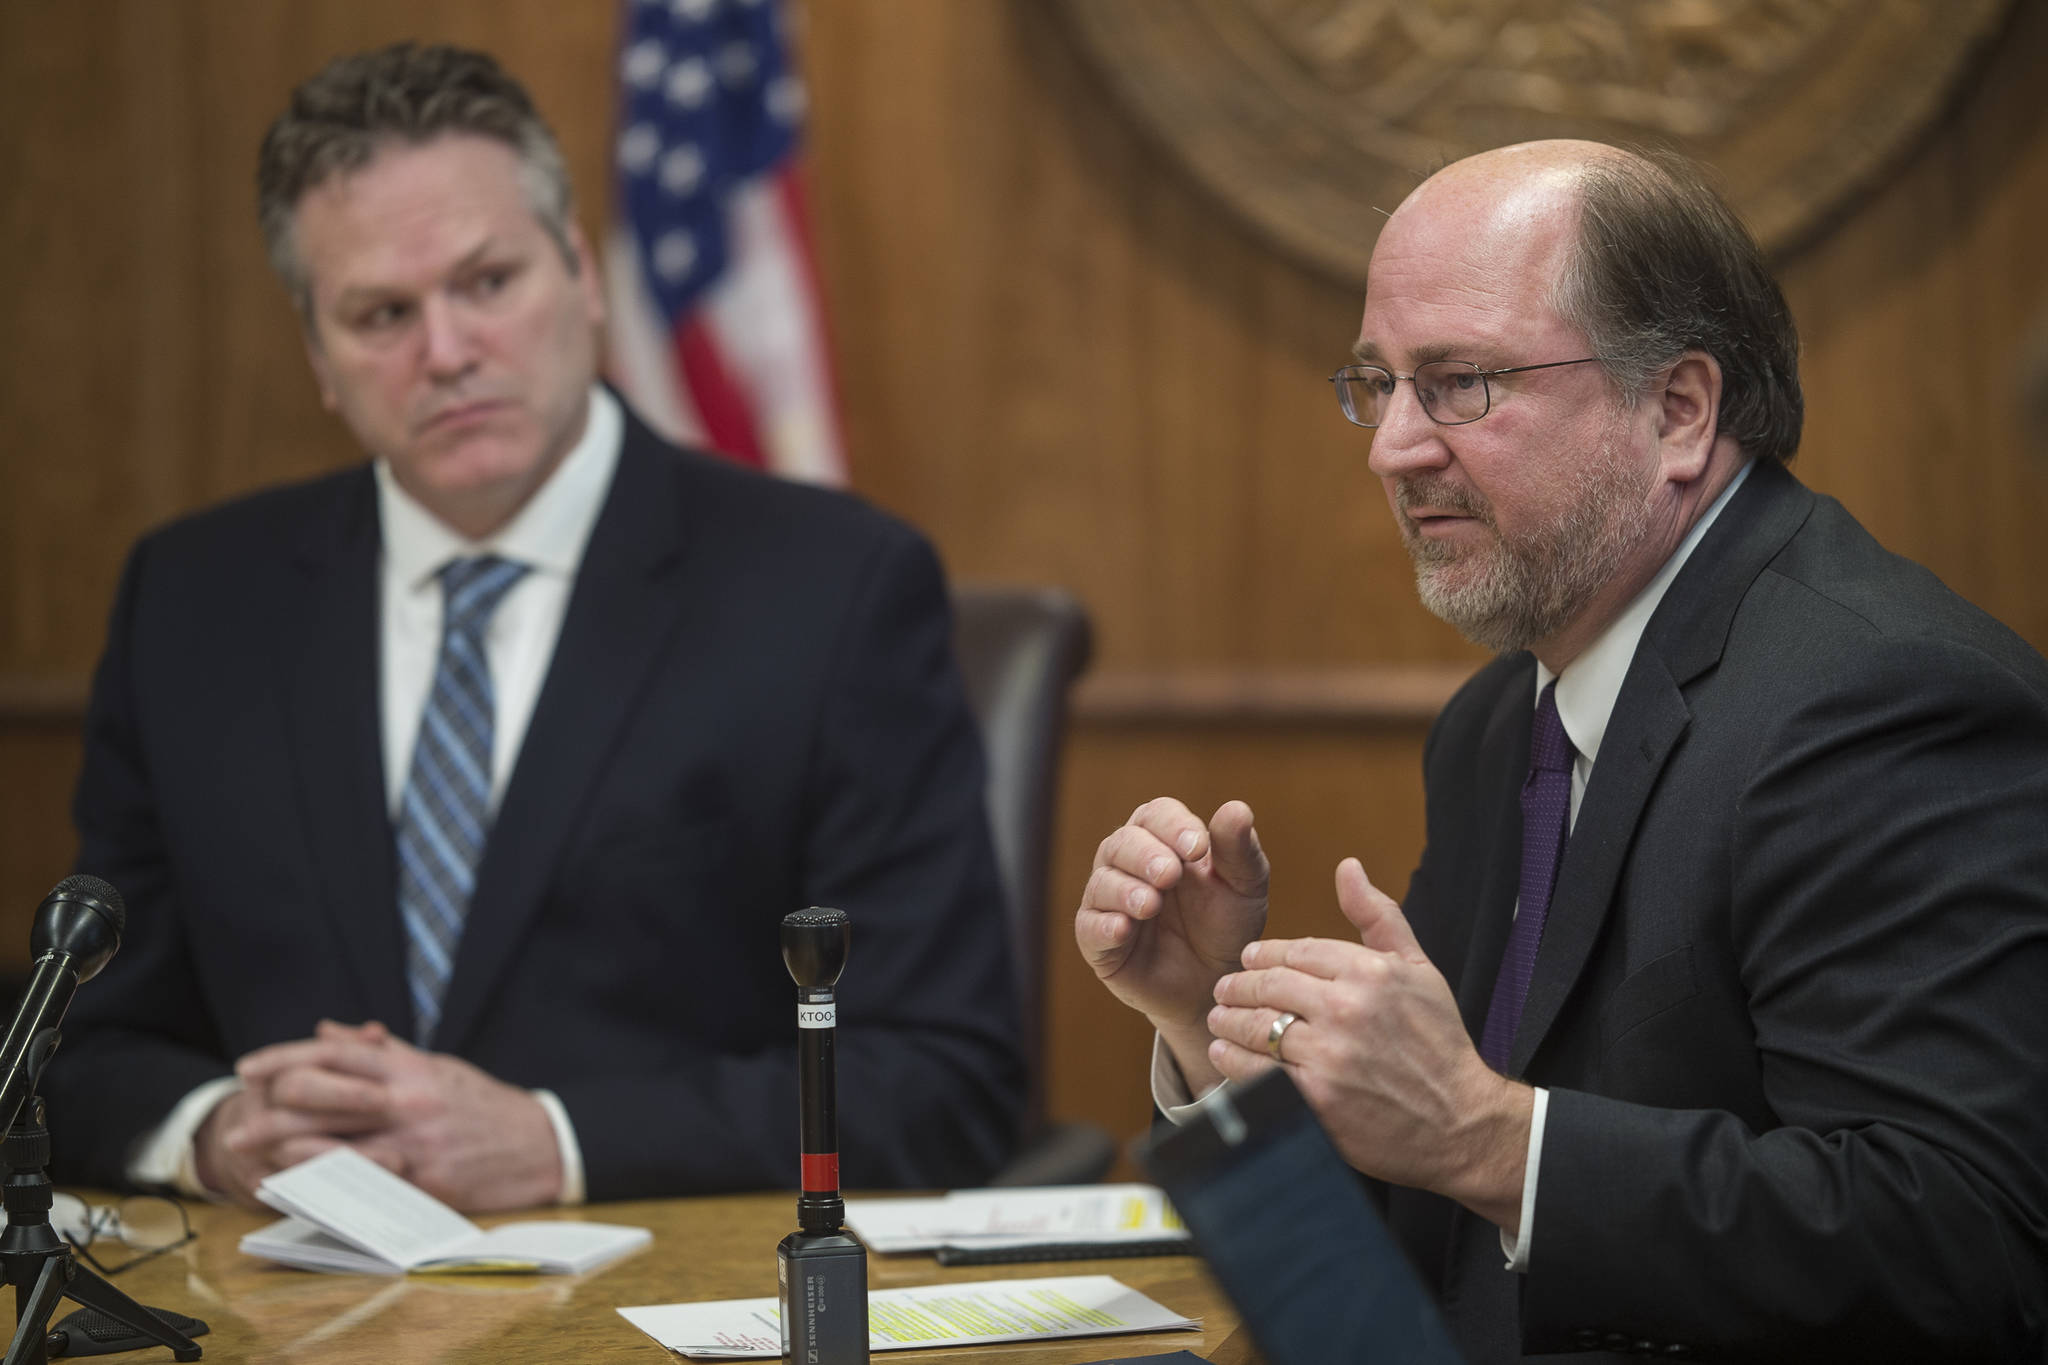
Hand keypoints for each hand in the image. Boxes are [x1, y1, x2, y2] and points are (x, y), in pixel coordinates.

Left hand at [230, 1020, 564, 1211]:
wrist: (539, 1142)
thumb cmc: (482, 1104)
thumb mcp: (435, 1066)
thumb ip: (379, 1051)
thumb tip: (327, 1032)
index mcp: (408, 1068)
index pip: (333, 1054)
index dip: (284, 1059)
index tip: (248, 1067)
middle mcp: (407, 1101)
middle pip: (324, 1098)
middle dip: (271, 1111)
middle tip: (236, 1125)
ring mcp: (415, 1143)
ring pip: (338, 1144)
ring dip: (288, 1151)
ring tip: (252, 1158)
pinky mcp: (424, 1182)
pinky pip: (365, 1186)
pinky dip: (327, 1187)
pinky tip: (299, 1190)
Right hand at [1076, 798, 1269, 1094]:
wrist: (1216, 984)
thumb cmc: (1227, 925)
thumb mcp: (1244, 887)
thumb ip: (1238, 849)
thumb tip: (1237, 808)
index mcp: (1164, 839)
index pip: (1157, 815)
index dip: (1173, 826)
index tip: (1197, 848)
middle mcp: (1130, 863)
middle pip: (1122, 842)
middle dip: (1144, 855)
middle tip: (1169, 874)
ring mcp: (1109, 901)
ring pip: (1102, 882)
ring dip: (1125, 889)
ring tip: (1150, 904)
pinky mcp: (1098, 940)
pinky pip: (1089, 926)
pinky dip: (1104, 925)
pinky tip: (1123, 929)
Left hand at [1207, 859, 1531, 1229]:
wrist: (1461, 1123)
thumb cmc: (1439, 1043)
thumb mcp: (1419, 969)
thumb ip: (1378, 916)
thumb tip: (1347, 867)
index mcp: (1371, 972)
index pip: (1295, 951)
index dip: (1265, 955)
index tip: (1250, 960)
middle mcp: (1348, 1008)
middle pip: (1269, 985)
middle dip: (1238, 985)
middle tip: (1224, 989)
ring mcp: (1330, 1055)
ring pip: (1258, 1026)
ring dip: (1229, 1020)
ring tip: (1219, 1019)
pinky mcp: (1316, 1099)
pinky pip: (1257, 1072)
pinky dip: (1233, 1060)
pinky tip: (1225, 1052)